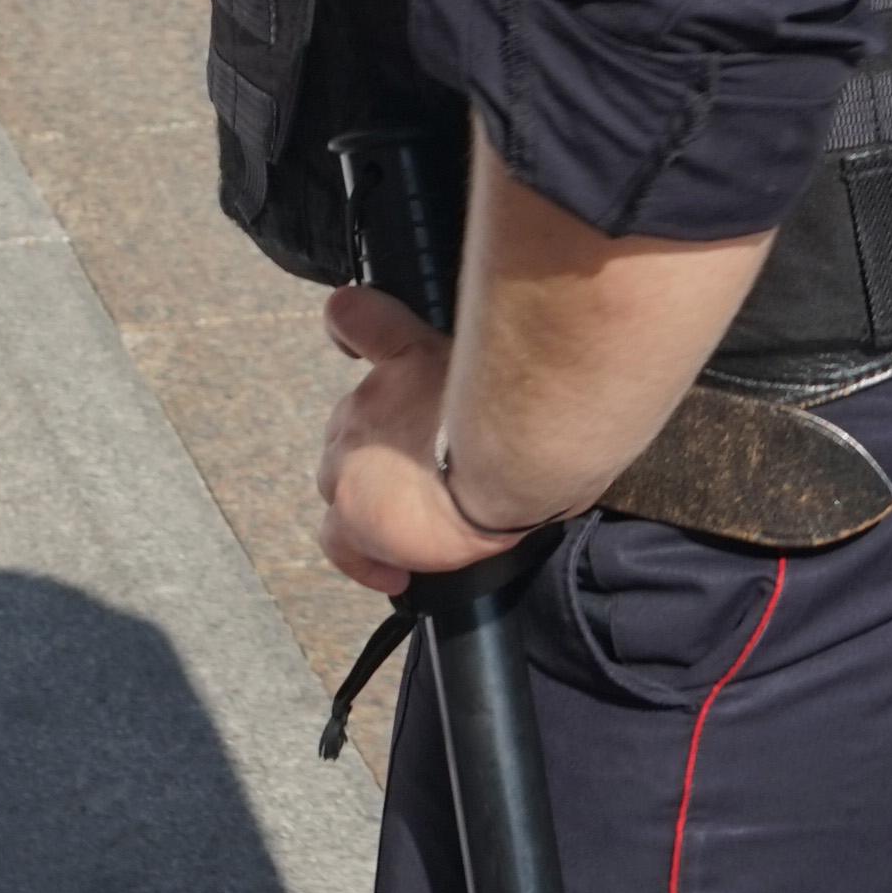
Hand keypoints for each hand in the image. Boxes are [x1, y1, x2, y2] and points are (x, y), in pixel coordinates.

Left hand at [315, 285, 524, 591]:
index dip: (357, 331)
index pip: (355, 319)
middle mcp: (366, 400)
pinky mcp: (356, 514)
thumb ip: (506, 357)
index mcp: (404, 355)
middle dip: (385, 448)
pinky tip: (393, 573)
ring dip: (373, 500)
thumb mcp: (515, 361)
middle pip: (354, 426)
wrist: (510, 456)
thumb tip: (549, 353)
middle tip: (431, 476)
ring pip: (342, 481)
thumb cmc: (527, 408)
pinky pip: (341, 544)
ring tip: (419, 525)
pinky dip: (363, 558)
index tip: (356, 342)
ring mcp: (350, 458)